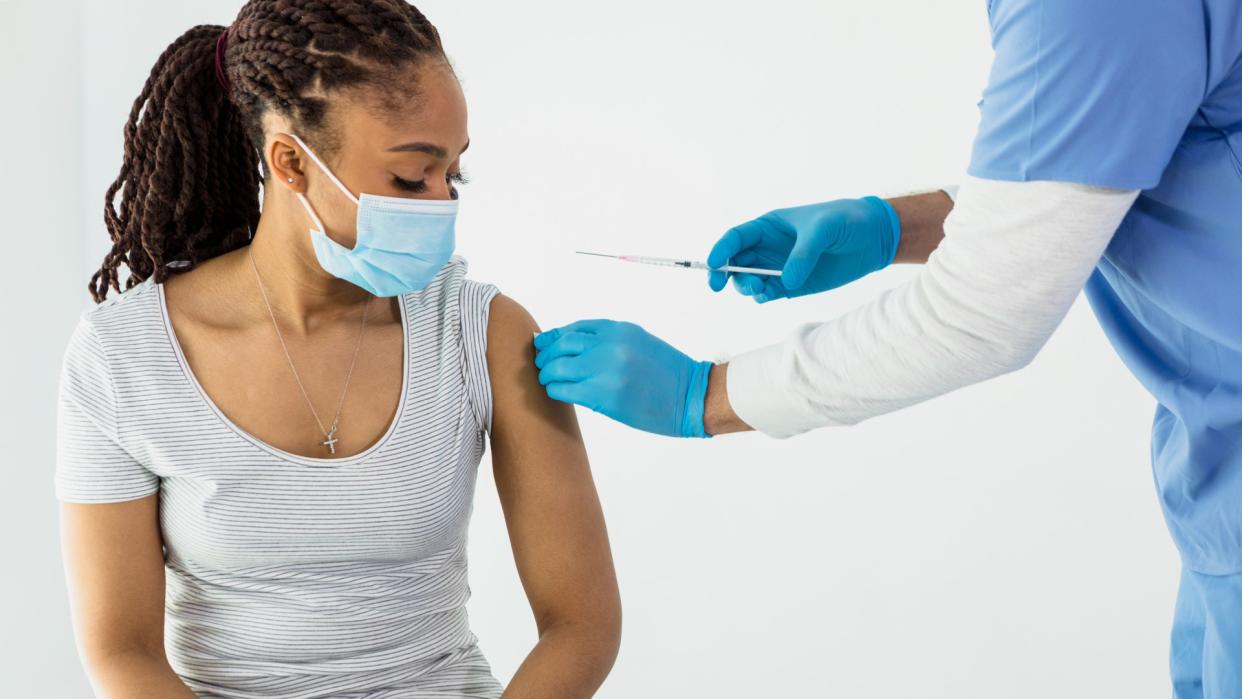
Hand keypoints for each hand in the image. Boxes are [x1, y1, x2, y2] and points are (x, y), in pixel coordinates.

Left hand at [533, 320, 712, 437]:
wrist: (692, 397)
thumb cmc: (668, 373)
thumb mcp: (639, 342)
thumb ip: (609, 341)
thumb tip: (572, 345)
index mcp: (620, 329)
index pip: (575, 328)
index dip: (555, 336)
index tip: (544, 344)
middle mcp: (610, 345)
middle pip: (562, 344)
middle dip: (546, 354)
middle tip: (541, 364)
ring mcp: (606, 370)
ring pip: (557, 366)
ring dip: (547, 373)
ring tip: (547, 379)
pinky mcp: (604, 396)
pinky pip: (565, 389)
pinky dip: (555, 390)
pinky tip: (557, 391)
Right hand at [707, 196, 900, 301]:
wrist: (873, 238)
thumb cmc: (845, 221)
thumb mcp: (825, 229)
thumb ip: (804, 253)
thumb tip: (786, 281)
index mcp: (768, 227)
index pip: (735, 239)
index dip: (720, 251)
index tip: (713, 266)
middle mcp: (768, 248)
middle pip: (735, 264)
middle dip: (729, 275)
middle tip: (737, 284)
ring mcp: (779, 268)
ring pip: (749, 282)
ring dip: (747, 288)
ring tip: (762, 290)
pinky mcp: (792, 286)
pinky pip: (769, 294)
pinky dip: (764, 297)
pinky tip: (769, 296)